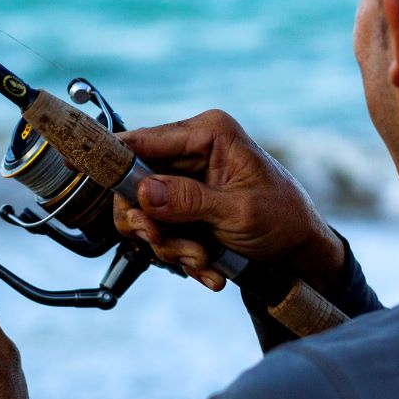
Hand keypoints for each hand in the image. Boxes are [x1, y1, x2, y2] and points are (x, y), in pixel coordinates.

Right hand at [114, 109, 345, 294]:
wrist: (300, 251)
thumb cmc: (284, 219)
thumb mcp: (240, 212)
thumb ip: (190, 201)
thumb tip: (144, 191)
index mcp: (208, 133)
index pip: (143, 141)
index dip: (116, 164)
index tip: (98, 183)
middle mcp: (190, 151)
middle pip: (136, 185)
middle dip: (155, 226)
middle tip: (176, 249)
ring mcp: (184, 180)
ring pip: (144, 214)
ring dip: (170, 246)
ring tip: (203, 260)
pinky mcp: (182, 206)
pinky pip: (159, 231)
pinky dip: (179, 254)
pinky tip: (208, 265)